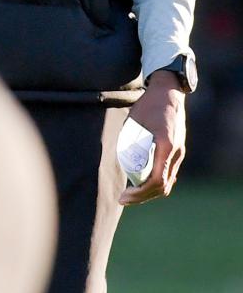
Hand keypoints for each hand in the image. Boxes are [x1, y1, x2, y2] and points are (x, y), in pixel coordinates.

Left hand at [119, 70, 186, 205]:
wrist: (169, 92)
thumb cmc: (149, 104)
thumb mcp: (133, 121)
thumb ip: (126, 140)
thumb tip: (113, 159)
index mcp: (166, 146)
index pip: (156, 181)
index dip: (140, 193)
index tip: (124, 196)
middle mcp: (176, 153)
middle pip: (163, 187)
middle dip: (143, 197)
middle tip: (123, 199)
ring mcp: (179, 153)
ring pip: (168, 182)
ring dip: (150, 192)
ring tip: (130, 195)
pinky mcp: (178, 151)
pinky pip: (169, 174)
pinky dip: (157, 183)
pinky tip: (142, 184)